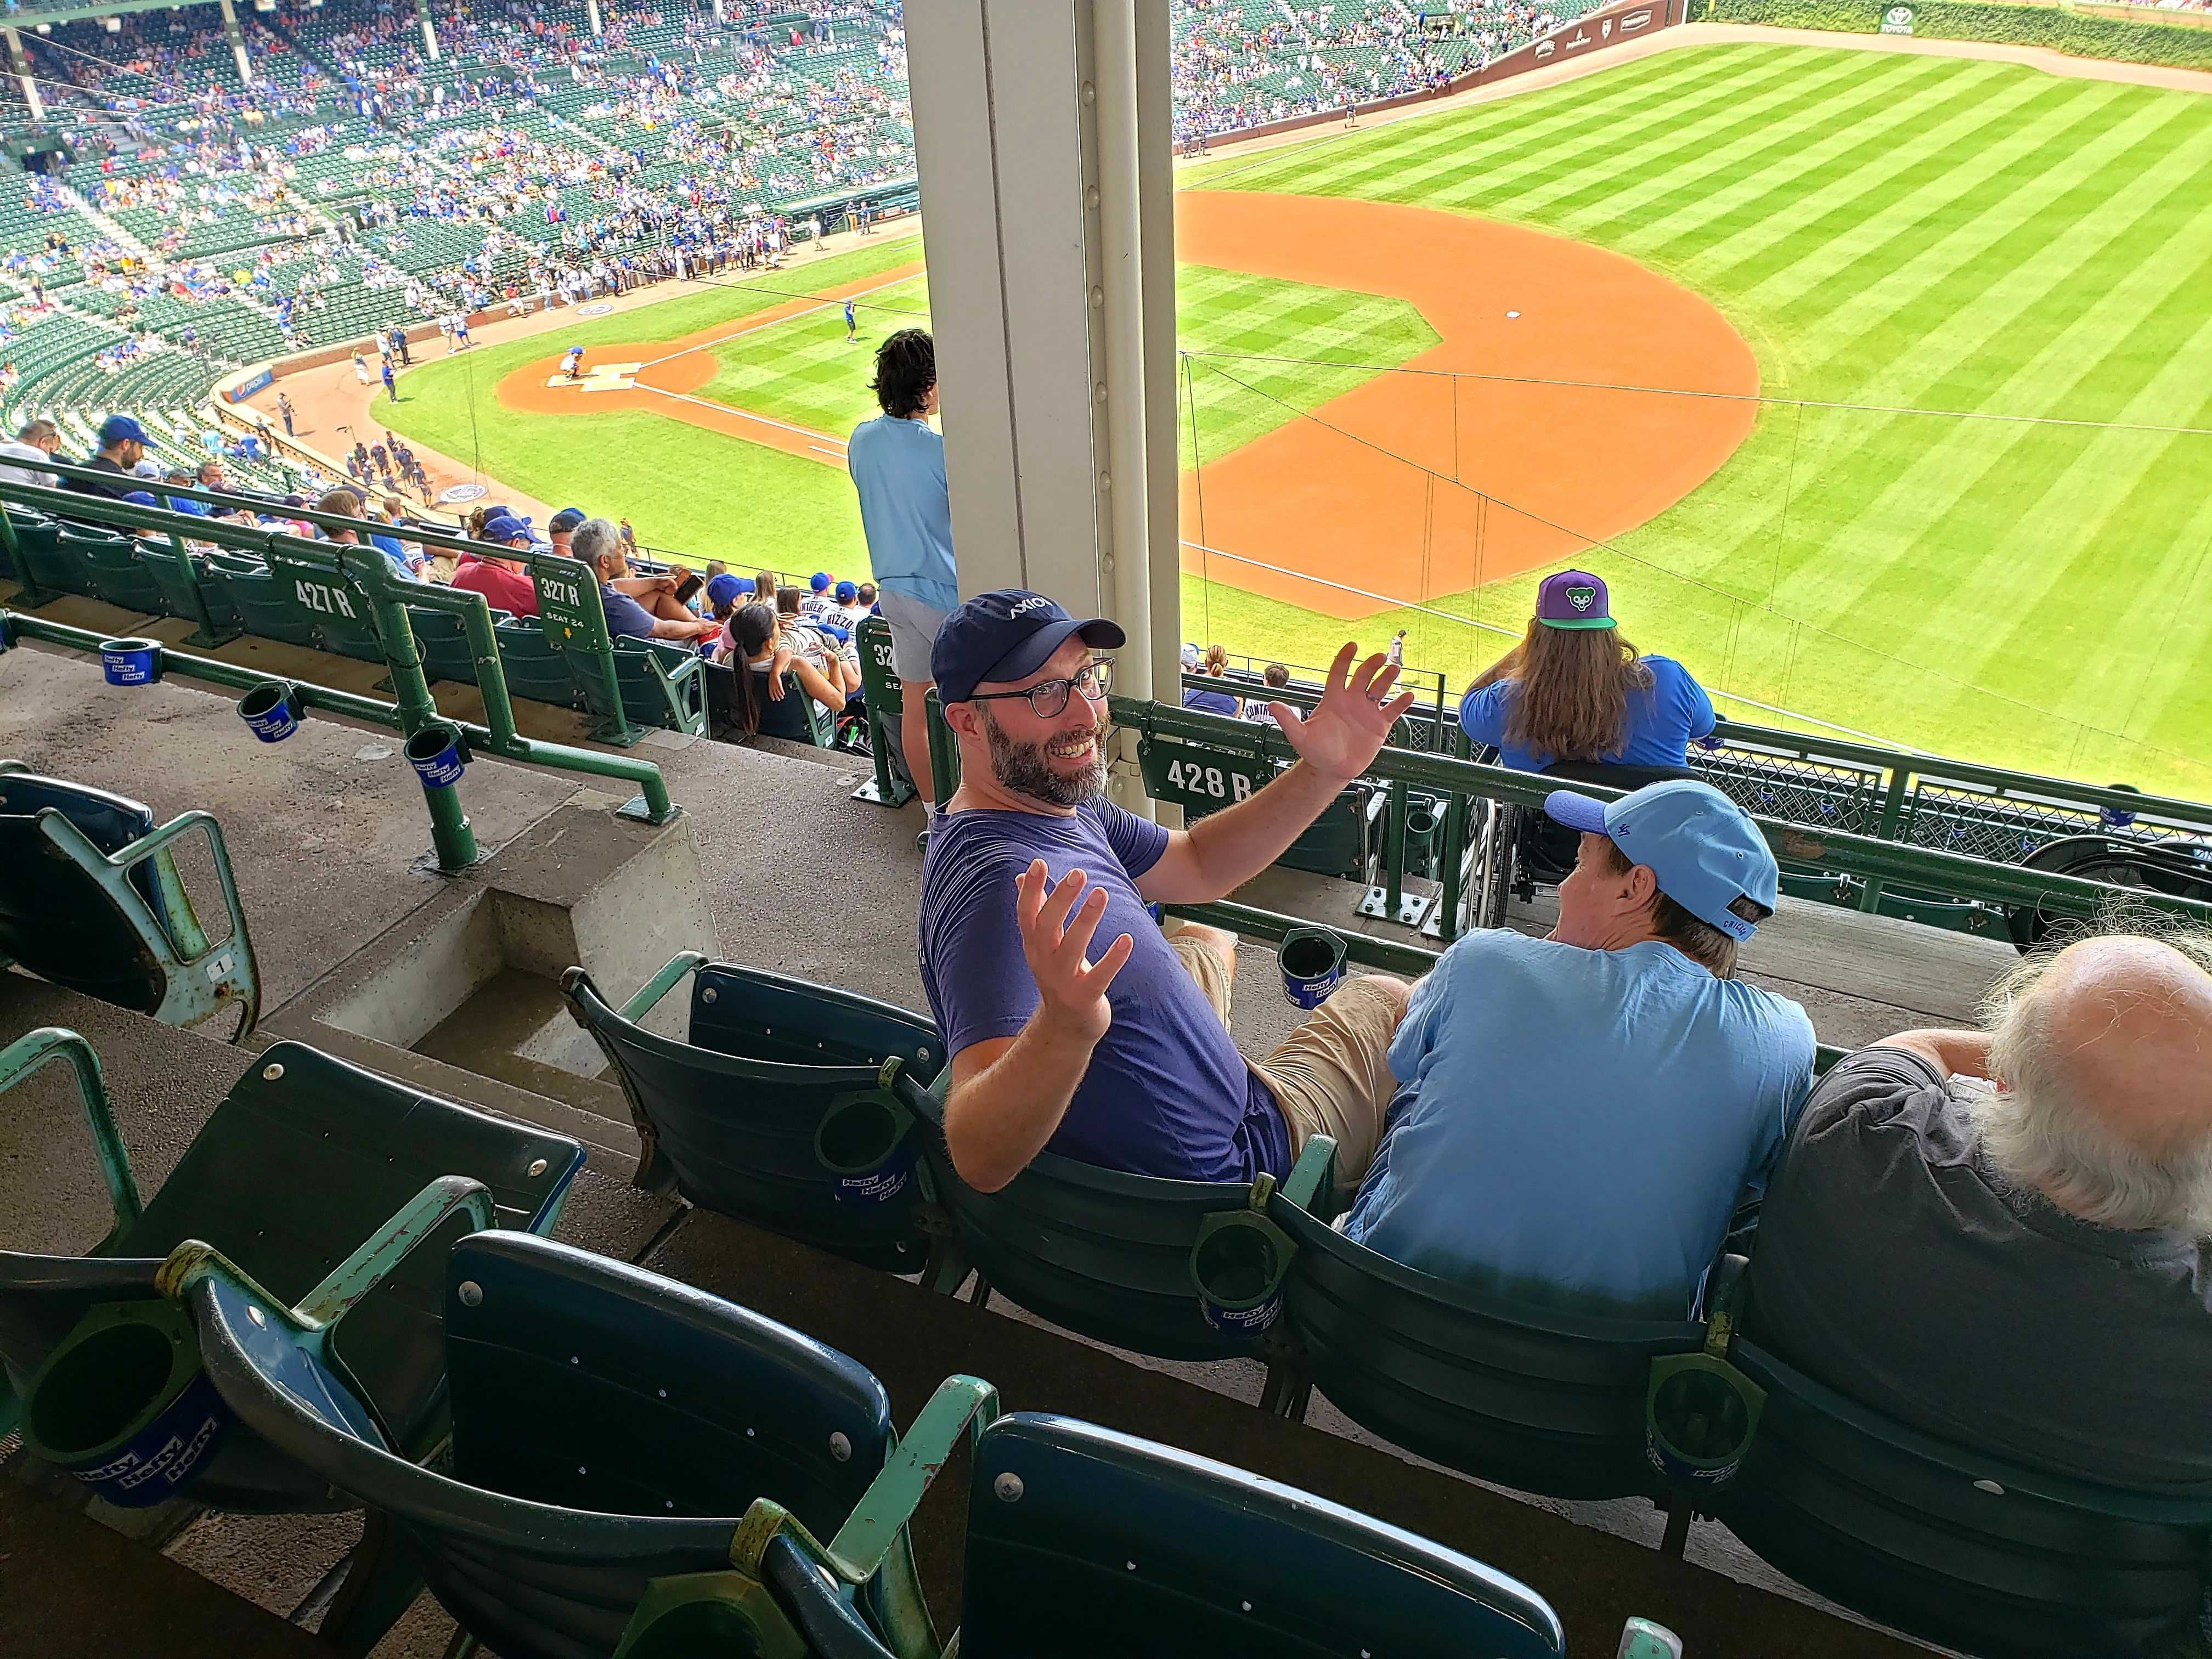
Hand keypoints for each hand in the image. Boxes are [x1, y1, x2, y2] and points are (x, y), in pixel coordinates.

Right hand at [1016, 861, 1133, 1047]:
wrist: (1065, 1028)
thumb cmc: (1058, 976)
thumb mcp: (1041, 945)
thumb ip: (1034, 911)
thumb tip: (1020, 876)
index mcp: (1034, 946)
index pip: (1026, 914)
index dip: (1031, 890)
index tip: (1038, 863)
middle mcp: (1044, 962)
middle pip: (1047, 927)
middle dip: (1061, 899)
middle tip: (1078, 873)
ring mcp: (1063, 981)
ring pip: (1072, 948)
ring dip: (1086, 920)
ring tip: (1101, 893)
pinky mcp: (1085, 998)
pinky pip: (1100, 976)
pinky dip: (1113, 959)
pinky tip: (1127, 939)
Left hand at [1271, 640, 1416, 783]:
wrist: (1331, 770)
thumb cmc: (1315, 751)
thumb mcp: (1299, 735)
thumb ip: (1288, 719)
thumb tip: (1271, 704)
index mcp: (1333, 699)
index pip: (1339, 672)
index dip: (1345, 659)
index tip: (1352, 646)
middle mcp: (1352, 701)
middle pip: (1363, 676)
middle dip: (1371, 665)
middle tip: (1380, 657)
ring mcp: (1367, 711)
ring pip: (1380, 689)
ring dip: (1388, 678)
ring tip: (1395, 669)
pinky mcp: (1379, 725)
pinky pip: (1393, 710)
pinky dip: (1401, 703)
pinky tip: (1408, 695)